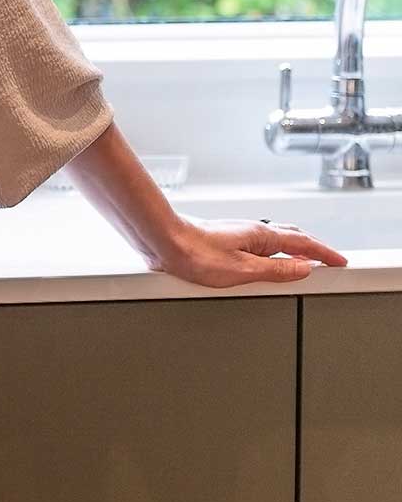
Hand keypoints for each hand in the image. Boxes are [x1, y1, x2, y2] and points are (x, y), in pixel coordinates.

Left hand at [157, 216, 347, 286]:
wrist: (162, 240)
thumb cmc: (194, 254)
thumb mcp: (243, 270)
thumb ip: (276, 270)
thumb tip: (303, 269)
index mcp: (261, 236)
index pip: (303, 244)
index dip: (324, 253)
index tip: (340, 261)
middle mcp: (251, 231)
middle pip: (292, 237)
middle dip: (313, 248)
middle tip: (328, 259)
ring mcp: (238, 234)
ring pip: (275, 239)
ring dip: (294, 248)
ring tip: (304, 260)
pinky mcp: (225, 240)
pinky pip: (259, 243)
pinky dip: (274, 250)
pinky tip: (267, 258)